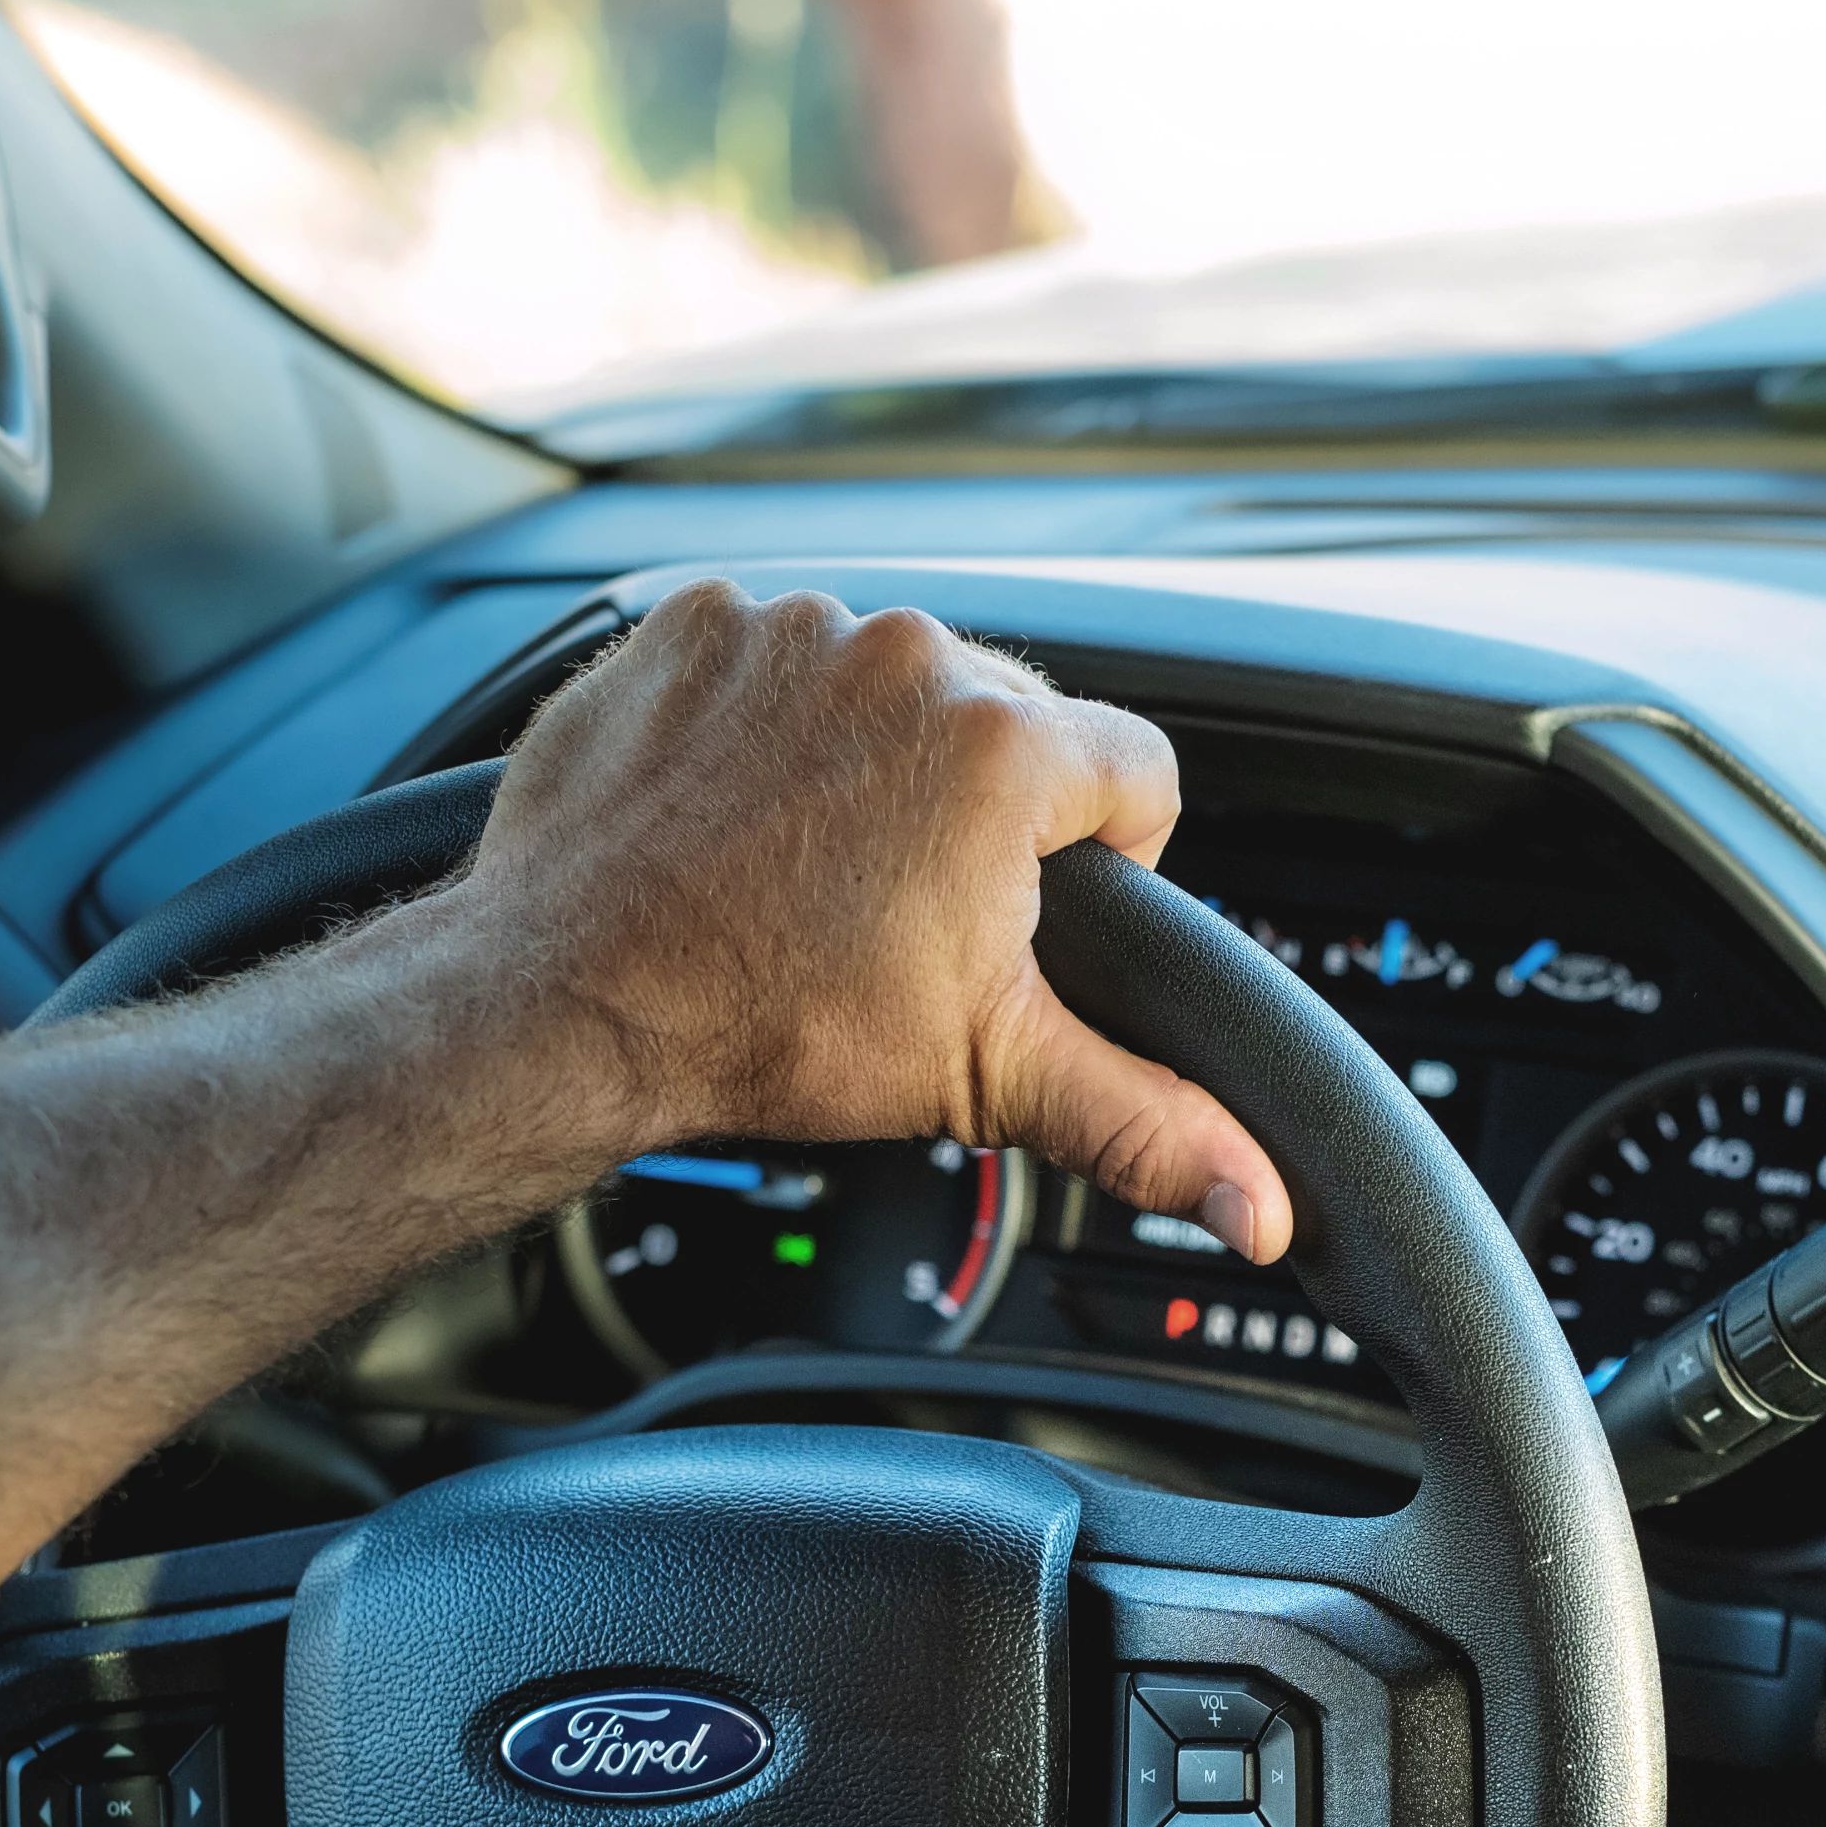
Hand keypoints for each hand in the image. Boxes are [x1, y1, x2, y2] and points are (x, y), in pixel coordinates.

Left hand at [455, 581, 1292, 1263]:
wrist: (565, 996)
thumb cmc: (762, 1027)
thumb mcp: (985, 1079)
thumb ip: (1144, 1123)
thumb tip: (1260, 1202)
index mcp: (1005, 747)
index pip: (1138, 772)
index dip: (1109, 858)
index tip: (1033, 911)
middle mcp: (906, 655)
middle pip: (1010, 719)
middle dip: (978, 809)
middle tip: (904, 910)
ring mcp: (792, 629)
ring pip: (889, 686)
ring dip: (870, 760)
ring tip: (808, 865)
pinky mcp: (693, 624)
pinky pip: (774, 661)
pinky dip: (765, 726)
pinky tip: (736, 815)